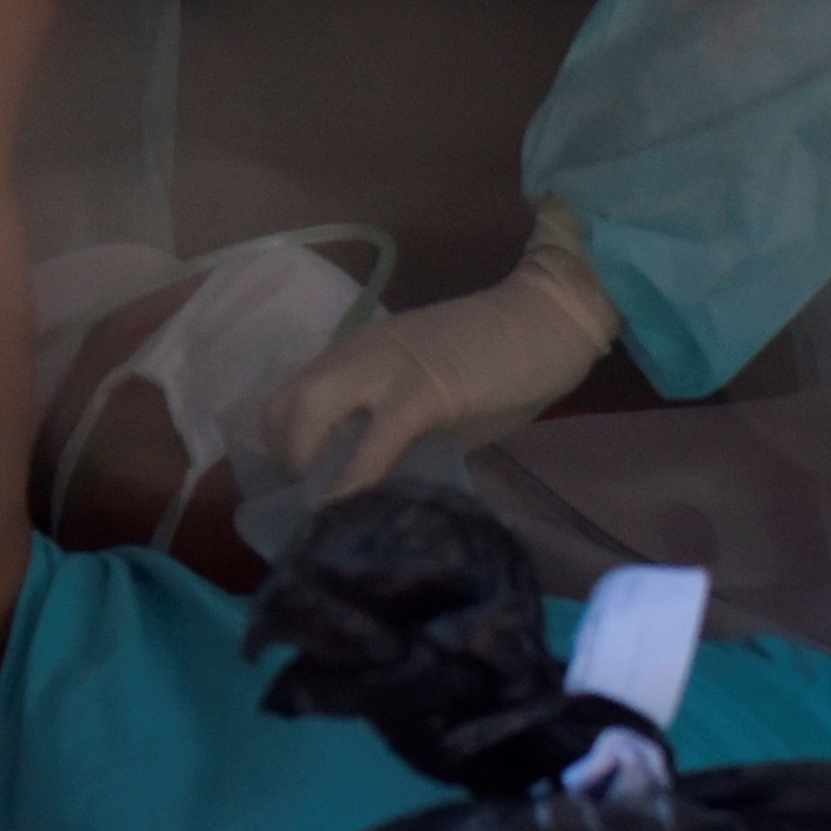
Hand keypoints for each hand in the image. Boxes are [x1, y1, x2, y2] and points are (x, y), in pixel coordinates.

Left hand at [257, 222, 620, 495]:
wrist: (550, 320)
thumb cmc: (500, 361)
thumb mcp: (429, 389)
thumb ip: (393, 424)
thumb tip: (370, 481)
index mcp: (360, 351)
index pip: (291, 391)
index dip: (282, 440)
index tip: (294, 483)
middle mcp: (358, 353)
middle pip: (284, 400)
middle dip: (280, 455)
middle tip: (302, 499)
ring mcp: (385, 370)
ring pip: (307, 409)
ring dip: (303, 462)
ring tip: (318, 507)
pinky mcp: (420, 394)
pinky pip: (372, 443)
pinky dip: (354, 481)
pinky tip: (350, 510)